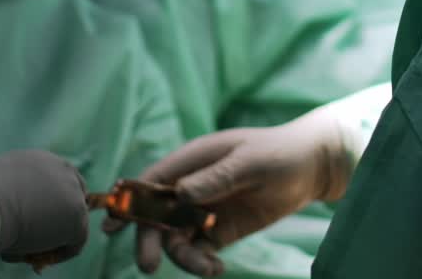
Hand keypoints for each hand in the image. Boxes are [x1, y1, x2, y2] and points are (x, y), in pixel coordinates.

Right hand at [0, 149, 88, 264]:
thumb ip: (14, 190)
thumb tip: (9, 205)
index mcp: (42, 160)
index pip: (55, 180)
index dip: (48, 202)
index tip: (35, 220)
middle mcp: (62, 169)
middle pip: (71, 195)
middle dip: (59, 216)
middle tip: (39, 237)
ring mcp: (74, 192)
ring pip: (72, 220)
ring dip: (55, 236)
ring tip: (28, 250)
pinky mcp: (77, 216)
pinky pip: (76, 242)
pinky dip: (60, 253)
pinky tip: (38, 258)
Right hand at [108, 106, 358, 276]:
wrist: (310, 168)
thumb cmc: (278, 153)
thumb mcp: (249, 161)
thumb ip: (217, 177)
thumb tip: (180, 193)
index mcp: (194, 160)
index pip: (153, 179)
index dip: (129, 200)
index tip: (112, 225)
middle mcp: (192, 185)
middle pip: (156, 214)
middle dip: (148, 239)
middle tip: (148, 266)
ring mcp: (204, 209)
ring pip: (175, 237)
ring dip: (182, 257)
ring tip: (209, 267)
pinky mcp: (219, 229)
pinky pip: (198, 249)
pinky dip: (200, 263)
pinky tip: (217, 268)